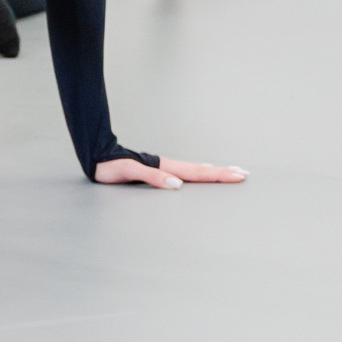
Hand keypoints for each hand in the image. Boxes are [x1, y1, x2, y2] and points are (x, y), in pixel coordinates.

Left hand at [93, 155, 248, 188]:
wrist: (98, 157)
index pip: (197, 172)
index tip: (238, 175)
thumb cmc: (110, 167)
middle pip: (201, 170)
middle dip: (223, 173)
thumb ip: (152, 177)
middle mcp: (168, 166)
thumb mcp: (128, 172)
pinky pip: (185, 172)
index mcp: (165, 167)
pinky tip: (202, 173)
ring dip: (214, 172)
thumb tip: (177, 184)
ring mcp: (165, 168)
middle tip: (244, 174)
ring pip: (195, 170)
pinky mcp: (159, 171)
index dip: (218, 175)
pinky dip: (199, 172)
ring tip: (230, 172)